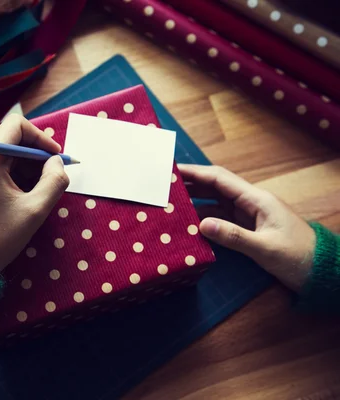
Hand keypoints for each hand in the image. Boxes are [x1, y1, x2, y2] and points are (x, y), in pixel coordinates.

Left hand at [0, 115, 69, 274]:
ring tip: (35, 194)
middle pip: (11, 139)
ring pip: (4, 153)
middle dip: (34, 157)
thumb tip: (57, 162)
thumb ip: (54, 180)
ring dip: (24, 168)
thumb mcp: (35, 210)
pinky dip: (11, 175)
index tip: (56, 159)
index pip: (17, 125)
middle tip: (50, 180)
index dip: (42, 138)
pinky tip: (20, 197)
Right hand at [178, 164, 315, 291]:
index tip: (173, 169)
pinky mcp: (247, 229)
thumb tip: (202, 224)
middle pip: (215, 187)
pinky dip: (203, 219)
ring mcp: (249, 216)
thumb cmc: (299, 257)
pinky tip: (189, 223)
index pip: (220, 179)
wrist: (322, 272)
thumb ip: (234, 236)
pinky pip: (220, 219)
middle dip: (190, 184)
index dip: (195, 173)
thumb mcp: (265, 248)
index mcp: (256, 200)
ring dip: (195, 202)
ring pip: (215, 203)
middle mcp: (250, 203)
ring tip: (170, 202)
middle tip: (164, 184)